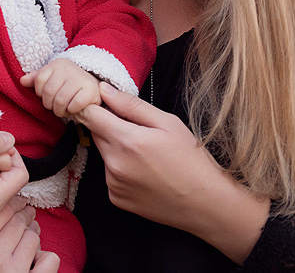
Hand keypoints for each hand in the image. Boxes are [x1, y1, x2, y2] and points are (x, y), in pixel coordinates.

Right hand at [0, 196, 60, 272]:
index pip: (1, 210)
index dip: (12, 203)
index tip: (18, 202)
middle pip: (19, 221)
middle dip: (25, 216)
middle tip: (27, 214)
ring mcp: (11, 272)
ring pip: (33, 237)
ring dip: (33, 234)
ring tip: (28, 236)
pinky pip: (49, 260)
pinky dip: (45, 257)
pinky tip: (36, 258)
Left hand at [19, 58, 100, 117]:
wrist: (94, 84)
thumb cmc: (68, 83)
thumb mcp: (52, 78)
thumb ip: (36, 79)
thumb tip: (22, 81)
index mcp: (56, 64)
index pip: (38, 81)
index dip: (40, 93)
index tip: (48, 96)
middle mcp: (68, 68)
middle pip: (48, 92)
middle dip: (50, 105)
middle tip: (56, 107)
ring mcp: (80, 78)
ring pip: (60, 100)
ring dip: (60, 110)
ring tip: (64, 110)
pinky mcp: (90, 90)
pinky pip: (75, 105)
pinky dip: (72, 110)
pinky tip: (74, 109)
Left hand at [75, 82, 269, 263]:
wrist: (205, 204)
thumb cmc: (191, 160)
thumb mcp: (168, 123)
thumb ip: (131, 105)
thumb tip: (103, 90)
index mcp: (126, 141)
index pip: (89, 115)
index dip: (95, 105)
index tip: (107, 105)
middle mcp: (114, 164)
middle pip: (96, 134)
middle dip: (110, 127)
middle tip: (139, 132)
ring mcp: (113, 184)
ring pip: (104, 154)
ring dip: (116, 149)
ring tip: (146, 156)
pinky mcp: (116, 198)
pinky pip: (111, 175)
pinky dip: (121, 170)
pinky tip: (145, 173)